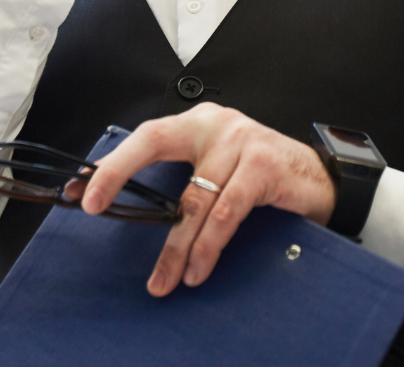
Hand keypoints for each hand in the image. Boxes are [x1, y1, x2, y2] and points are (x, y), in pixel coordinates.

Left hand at [78, 104, 334, 295]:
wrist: (320, 177)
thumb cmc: (262, 176)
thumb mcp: (218, 169)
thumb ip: (183, 182)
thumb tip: (131, 212)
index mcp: (198, 123)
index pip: (146, 136)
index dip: (113, 163)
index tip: (83, 192)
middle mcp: (215, 123)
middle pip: (156, 140)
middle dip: (120, 171)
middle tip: (96, 208)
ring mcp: (240, 140)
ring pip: (194, 196)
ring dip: (175, 245)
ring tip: (163, 280)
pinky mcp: (263, 166)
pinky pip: (227, 210)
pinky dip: (209, 244)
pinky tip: (198, 268)